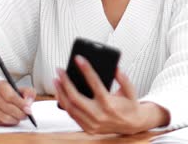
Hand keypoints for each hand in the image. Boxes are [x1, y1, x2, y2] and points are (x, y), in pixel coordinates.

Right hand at [0, 81, 35, 125]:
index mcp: (0, 85)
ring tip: (21, 117)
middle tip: (27, 115)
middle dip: (20, 113)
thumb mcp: (16, 87)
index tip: (29, 109)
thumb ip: (27, 92)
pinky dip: (10, 122)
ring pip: (4, 117)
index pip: (11, 97)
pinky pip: (1, 122)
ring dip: (16, 119)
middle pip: (8, 108)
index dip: (21, 104)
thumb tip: (29, 103)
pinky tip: (13, 119)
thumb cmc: (4, 93)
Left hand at [54, 55, 169, 134]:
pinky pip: (72, 115)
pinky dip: (64, 104)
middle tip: (60, 70)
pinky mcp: (88, 128)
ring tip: (56, 80)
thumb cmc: (129, 105)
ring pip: (70, 107)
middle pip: (75, 97)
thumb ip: (123, 78)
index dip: (86, 69)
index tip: (79, 59)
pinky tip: (61, 94)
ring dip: (60, 93)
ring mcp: (92, 123)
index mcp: (109, 104)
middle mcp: (99, 114)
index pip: (95, 83)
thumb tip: (114, 67)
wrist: (131, 125)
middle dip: (65, 82)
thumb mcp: (130, 90)